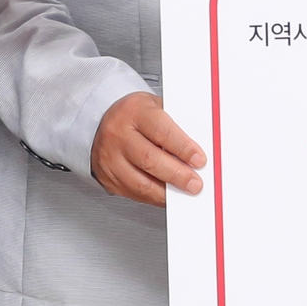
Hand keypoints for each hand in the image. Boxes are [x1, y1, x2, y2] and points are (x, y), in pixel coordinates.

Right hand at [91, 91, 205, 205]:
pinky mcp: (108, 178)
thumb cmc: (136, 115)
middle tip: (195, 183)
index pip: (161, 131)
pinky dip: (154, 198)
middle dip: (177, 175)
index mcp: (134, 112)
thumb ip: (177, 126)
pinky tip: (168, 196)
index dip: (183, 148)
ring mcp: (110, 158)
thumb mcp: (156, 108)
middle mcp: (118, 135)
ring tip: (184, 192)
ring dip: (167, 192)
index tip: (199, 160)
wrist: (106, 122)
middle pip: (150, 159)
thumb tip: (200, 147)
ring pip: (140, 182)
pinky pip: (134, 194)